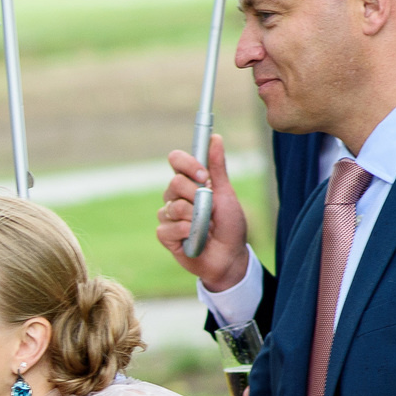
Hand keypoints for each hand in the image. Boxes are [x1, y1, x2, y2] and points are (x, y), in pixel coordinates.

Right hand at [156, 138, 251, 292]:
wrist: (229, 257)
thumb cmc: (230, 226)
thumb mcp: (226, 194)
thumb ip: (218, 168)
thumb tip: (215, 139)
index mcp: (189, 183)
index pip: (176, 160)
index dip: (187, 164)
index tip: (204, 175)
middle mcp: (175, 197)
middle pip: (174, 183)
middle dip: (196, 196)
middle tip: (210, 208)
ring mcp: (168, 216)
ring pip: (173, 207)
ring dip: (195, 217)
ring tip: (206, 227)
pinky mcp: (164, 235)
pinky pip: (169, 227)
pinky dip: (187, 232)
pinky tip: (195, 239)